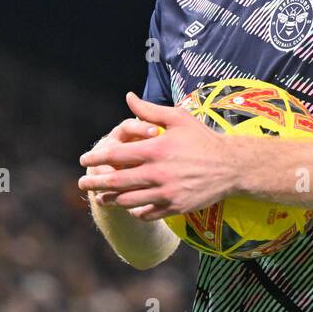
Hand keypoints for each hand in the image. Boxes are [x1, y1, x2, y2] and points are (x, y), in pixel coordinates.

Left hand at [77, 91, 235, 220]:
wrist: (231, 166)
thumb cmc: (202, 138)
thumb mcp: (178, 118)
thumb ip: (150, 111)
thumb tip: (128, 97)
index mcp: (156, 149)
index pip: (117, 154)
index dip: (97, 158)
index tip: (84, 160)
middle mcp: (158, 173)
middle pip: (117, 181)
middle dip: (95, 182)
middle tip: (81, 183)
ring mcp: (166, 193)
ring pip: (129, 201)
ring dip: (111, 199)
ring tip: (101, 197)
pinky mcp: (175, 207)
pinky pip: (147, 214)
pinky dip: (135, 212)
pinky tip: (128, 208)